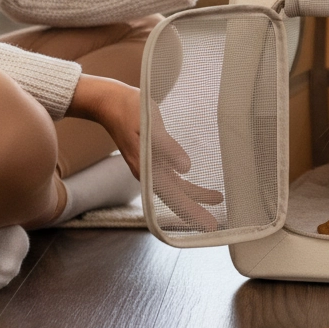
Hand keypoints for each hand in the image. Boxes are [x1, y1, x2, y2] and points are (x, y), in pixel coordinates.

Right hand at [66, 74, 221, 230]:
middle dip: (196, 211)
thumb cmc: (130, 110)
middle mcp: (148, 173)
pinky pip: (171, 178)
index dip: (192, 211)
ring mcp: (150, 167)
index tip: (209, 225)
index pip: (174, 196)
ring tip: (217, 199)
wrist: (111, 102)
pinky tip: (196, 187)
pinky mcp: (152, 159)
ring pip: (176, 189)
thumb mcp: (149, 125)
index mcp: (147, 169)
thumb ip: (167, 147)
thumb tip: (186, 168)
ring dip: (195, 196)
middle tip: (215, 225)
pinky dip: (186, 185)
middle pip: (176, 197)